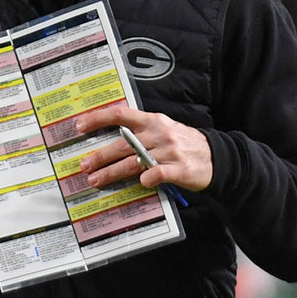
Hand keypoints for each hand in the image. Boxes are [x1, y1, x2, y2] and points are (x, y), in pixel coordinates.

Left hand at [76, 106, 212, 191]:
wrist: (217, 157)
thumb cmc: (184, 144)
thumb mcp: (164, 129)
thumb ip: (140, 131)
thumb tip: (111, 139)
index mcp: (153, 120)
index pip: (120, 115)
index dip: (98, 119)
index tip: (79, 126)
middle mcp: (159, 133)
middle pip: (122, 144)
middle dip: (100, 156)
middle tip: (84, 166)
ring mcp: (170, 151)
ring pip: (134, 161)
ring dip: (112, 172)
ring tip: (97, 180)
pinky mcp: (180, 169)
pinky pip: (159, 173)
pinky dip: (148, 178)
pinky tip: (140, 183)